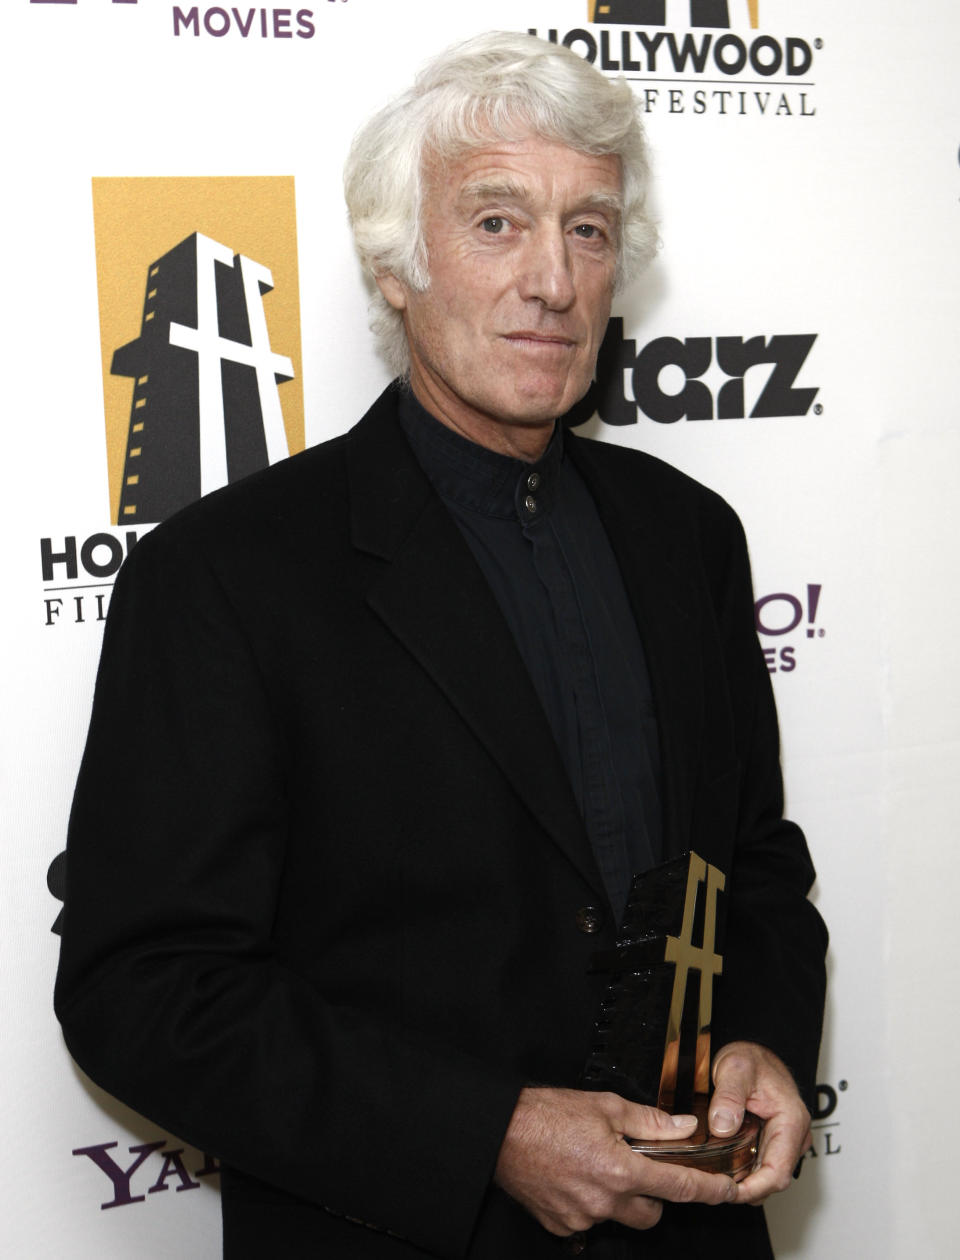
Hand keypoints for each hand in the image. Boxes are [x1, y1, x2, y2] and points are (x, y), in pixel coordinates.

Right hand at [494, 1086, 736, 1236]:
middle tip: (637, 1167)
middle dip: (653, 1195)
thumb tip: (683, 1126)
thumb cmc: (547, 1113)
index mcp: (621, 1170)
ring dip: (618, 1197)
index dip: (708, 1191)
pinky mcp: (561, 1225)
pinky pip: (589, 1220)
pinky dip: (589, 1202)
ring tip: (595, 1165)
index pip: (679, 1188)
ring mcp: (582, 1218)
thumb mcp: (605, 1105)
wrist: (500, 1131)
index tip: (727, 1192)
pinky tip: (574, 1176)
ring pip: (619, 1217)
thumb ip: (650, 1121)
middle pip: (652, 1214)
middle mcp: (605, 1201)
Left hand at [709, 1042, 811, 1204]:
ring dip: (745, 1183)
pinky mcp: (773, 1140)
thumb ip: (729, 1096)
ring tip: (715, 1179)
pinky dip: (745, 1172)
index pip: (778, 1172)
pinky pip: (762, 1164)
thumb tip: (723, 1126)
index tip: (729, 1192)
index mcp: (792, 1120)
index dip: (754, 1188)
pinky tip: (725, 1169)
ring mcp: (785, 1139)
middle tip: (713, 1187)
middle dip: (746, 1189)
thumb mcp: (735, 1069)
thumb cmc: (749, 1057)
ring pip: (768, 1175)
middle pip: (774, 1179)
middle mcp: (793, 1134)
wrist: (752, 1050)